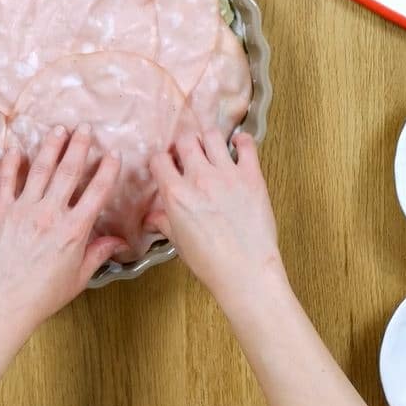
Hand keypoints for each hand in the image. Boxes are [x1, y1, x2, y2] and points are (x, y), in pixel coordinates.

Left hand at [0, 124, 126, 331]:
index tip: (113, 154)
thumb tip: (118, 242)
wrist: (3, 306)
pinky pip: (6, 183)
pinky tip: (17, 150)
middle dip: (79, 147)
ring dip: (51, 147)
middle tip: (85, 128)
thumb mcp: (80, 276)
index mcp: (75, 230)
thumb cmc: (44, 295)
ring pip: (41, 171)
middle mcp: (51, 214)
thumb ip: (99, 253)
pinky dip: (11, 165)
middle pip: (69, 172)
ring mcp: (24, 211)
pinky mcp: (1, 214)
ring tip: (58, 129)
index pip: (97, 192)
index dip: (107, 170)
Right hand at [148, 131, 284, 304]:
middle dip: (183, 145)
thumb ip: (164, 222)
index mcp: (177, 194)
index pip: (159, 160)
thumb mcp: (179, 242)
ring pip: (212, 135)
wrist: (246, 271)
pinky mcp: (252, 176)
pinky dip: (241, 141)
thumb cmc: (211, 262)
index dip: (161, 161)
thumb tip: (153, 217)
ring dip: (208, 139)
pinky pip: (247, 144)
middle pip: (185, 140)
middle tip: (188, 154)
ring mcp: (227, 174)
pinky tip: (238, 145)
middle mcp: (200, 178)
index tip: (167, 165)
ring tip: (211, 149)